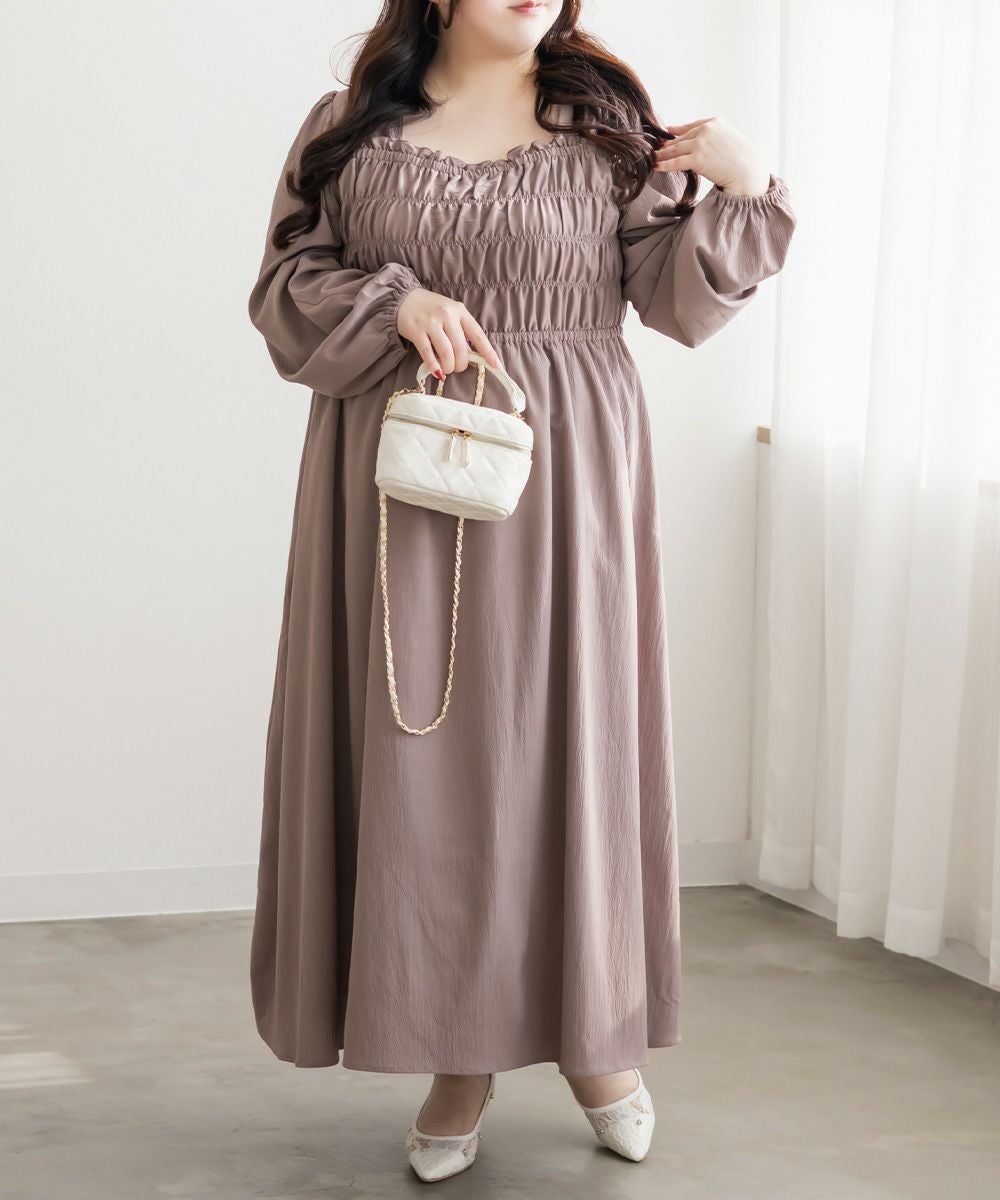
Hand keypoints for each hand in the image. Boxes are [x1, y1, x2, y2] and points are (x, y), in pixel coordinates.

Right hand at [396, 287, 502, 379]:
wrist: (403, 298)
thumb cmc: (431, 310)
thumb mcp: (450, 314)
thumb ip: (462, 332)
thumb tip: (474, 358)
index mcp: (460, 311)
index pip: (478, 334)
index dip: (488, 351)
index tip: (496, 365)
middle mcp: (447, 315)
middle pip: (461, 348)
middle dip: (461, 364)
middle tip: (457, 368)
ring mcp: (431, 323)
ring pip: (446, 353)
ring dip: (449, 367)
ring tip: (447, 370)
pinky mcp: (416, 331)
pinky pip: (428, 354)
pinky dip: (434, 366)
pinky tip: (437, 372)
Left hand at [653, 116, 771, 196]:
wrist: (748, 171)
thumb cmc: (740, 159)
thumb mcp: (726, 139)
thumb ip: (711, 136)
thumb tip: (696, 141)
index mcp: (713, 122)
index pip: (688, 128)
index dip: (674, 134)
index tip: (663, 139)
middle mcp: (706, 129)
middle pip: (679, 139)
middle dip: (665, 147)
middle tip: (653, 152)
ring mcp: (701, 143)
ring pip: (675, 149)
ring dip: (661, 155)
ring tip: (651, 159)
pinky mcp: (697, 158)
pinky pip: (676, 161)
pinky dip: (664, 165)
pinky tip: (656, 167)